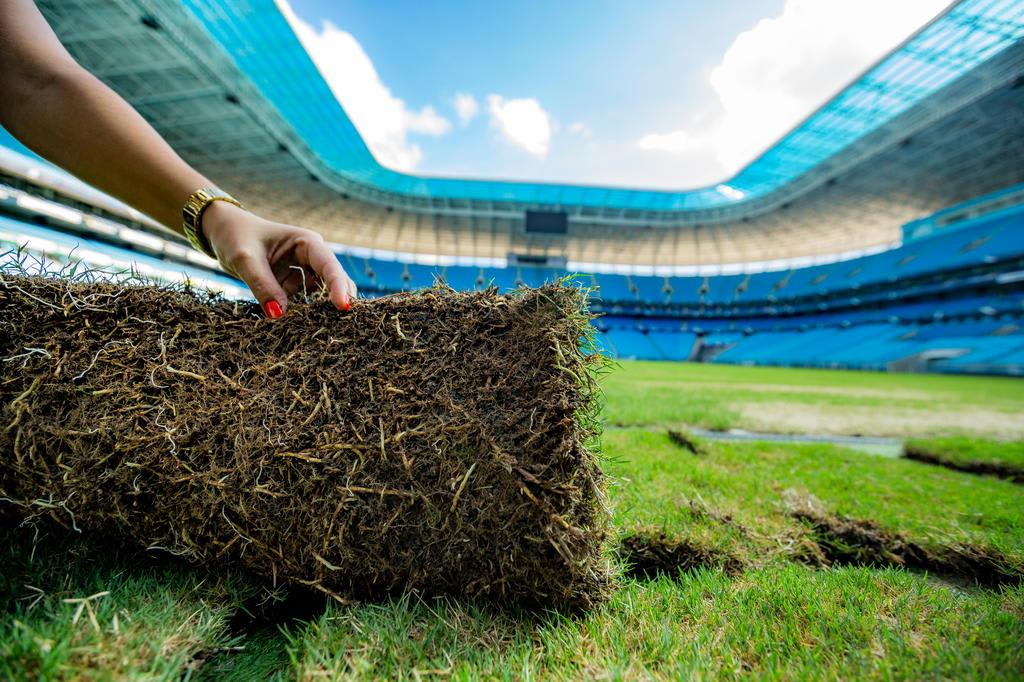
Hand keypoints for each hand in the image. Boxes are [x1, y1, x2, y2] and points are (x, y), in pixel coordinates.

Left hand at [201, 201, 356, 317]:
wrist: (221, 232)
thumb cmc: (234, 236)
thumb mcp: (245, 259)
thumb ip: (263, 286)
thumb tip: (279, 315)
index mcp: (306, 242)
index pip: (329, 265)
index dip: (338, 286)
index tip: (342, 307)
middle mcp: (311, 256)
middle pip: (334, 281)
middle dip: (336, 300)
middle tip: (340, 324)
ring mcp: (303, 271)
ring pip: (320, 294)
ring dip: (317, 309)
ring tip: (314, 328)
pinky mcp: (293, 283)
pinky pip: (303, 300)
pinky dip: (301, 312)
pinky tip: (296, 324)